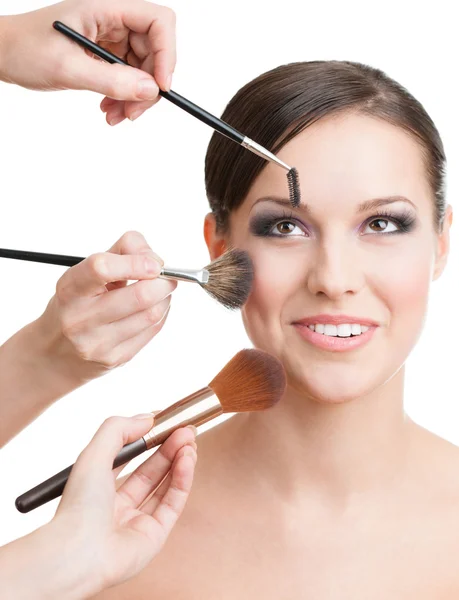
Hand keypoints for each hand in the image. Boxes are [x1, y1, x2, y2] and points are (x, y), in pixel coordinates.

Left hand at [0, 0, 175, 123]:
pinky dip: (123, 97)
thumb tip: (150, 90)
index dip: (166, 53)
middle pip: (154, 50)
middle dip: (148, 85)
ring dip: (134, 97)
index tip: (160, 86)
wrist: (3, 55)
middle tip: (133, 112)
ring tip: (115, 115)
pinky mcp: (105, 55)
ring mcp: (110, 37)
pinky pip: (128, 77)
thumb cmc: (25, 49)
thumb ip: (112, 80)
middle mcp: (112, 19)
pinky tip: (108, 108)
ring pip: (143, 68)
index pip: (158, 22)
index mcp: (105, 7)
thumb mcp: (68, 68)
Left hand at [1, 416, 197, 598]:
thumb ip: (118, 430)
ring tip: (190, 440)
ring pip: (164, 485)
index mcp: (98, 487)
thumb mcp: (93, 453)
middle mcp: (117, 505)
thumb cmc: (78, 507)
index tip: (164, 422)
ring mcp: (136, 521)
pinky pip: (173, 503)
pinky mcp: (155, 536)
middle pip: (150, 470)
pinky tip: (187, 460)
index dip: (147, 439)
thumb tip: (146, 418)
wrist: (79, 551)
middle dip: (169, 447)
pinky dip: (183, 479)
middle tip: (185, 429)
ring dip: (179, 460)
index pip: (128, 458)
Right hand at [37, 230, 175, 384]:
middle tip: (166, 276)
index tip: (154, 263)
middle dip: (163, 282)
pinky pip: (153, 330)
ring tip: (159, 291)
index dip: (136, 262)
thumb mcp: (86, 272)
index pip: (102, 268)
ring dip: (165, 297)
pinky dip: (161, 313)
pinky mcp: (115, 358)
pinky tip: (152, 308)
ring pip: (151, 314)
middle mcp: (80, 318)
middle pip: (140, 296)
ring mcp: (98, 342)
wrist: (57, 353)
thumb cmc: (77, 303)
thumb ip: (121, 252)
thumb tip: (155, 258)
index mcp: (70, 289)